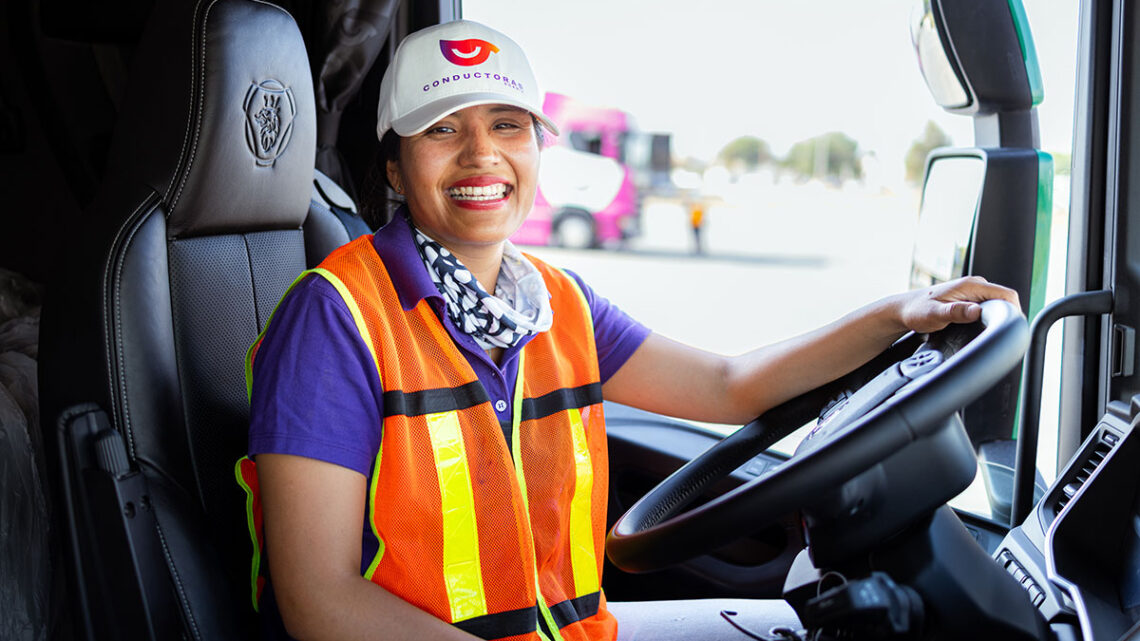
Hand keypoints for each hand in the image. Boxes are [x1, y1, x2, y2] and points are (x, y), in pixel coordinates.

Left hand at [895, 276, 1020, 333]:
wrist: (903, 309)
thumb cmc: (916, 311)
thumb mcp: (934, 314)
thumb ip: (955, 312)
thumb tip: (976, 311)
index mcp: (971, 285)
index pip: (1006, 294)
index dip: (1015, 311)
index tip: (1013, 327)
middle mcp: (974, 285)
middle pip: (1005, 299)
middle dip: (1009, 316)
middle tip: (1003, 334)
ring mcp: (972, 292)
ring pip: (997, 304)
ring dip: (999, 317)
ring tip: (994, 332)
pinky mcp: (969, 299)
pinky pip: (988, 306)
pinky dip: (990, 317)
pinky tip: (985, 328)